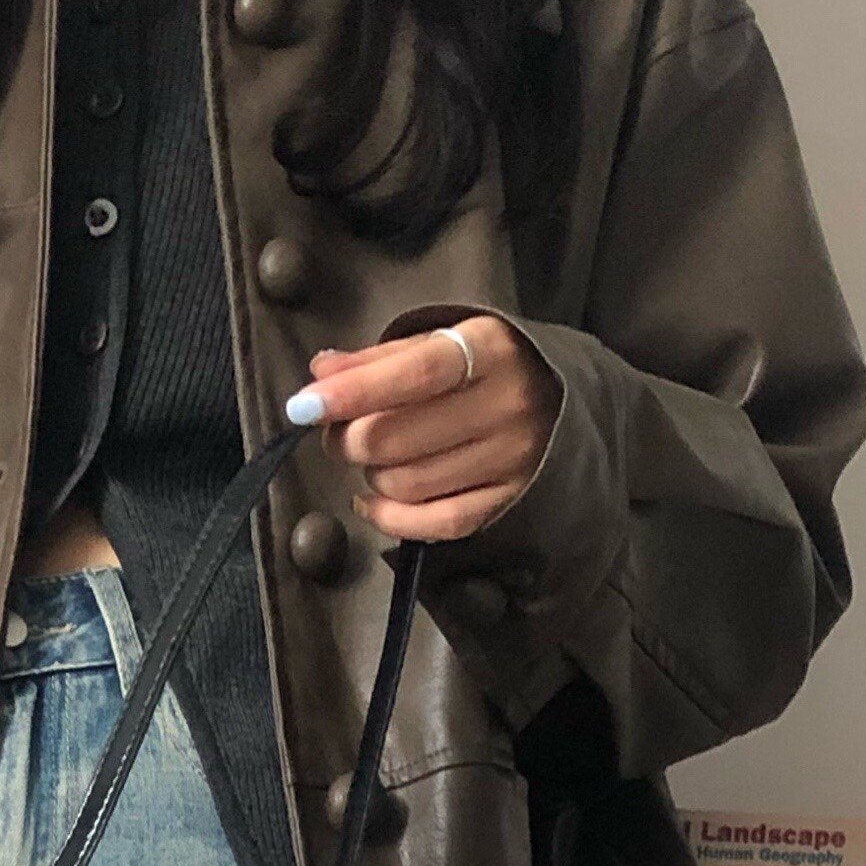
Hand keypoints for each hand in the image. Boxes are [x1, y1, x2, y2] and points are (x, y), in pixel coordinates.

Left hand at [295, 315, 558, 541]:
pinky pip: (435, 523)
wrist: (561, 396)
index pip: (411, 375)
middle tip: (338, 433)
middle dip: (348, 440)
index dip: (352, 393)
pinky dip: (390, 518)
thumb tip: (319, 375)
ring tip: (371, 458)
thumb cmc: (484, 364)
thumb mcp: (438, 341)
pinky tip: (372, 501)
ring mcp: (511, 458)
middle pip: (397, 438)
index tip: (303, 406)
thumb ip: (377, 360)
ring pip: (407, 484)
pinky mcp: (507, 500)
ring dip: (370, 476)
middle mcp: (506, 404)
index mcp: (488, 349)